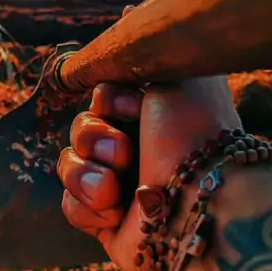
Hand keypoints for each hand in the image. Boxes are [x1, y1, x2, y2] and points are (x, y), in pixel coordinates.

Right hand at [57, 75, 240, 270]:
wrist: (202, 205)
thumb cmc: (194, 136)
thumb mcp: (180, 74)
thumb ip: (148, 59)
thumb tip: (127, 47)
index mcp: (158, 115)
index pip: (103, 96)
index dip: (110, 101)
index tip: (136, 107)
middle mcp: (141, 148)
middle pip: (82, 128)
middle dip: (95, 137)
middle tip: (125, 154)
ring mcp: (122, 186)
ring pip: (69, 164)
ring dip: (87, 174)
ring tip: (113, 191)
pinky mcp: (107, 223)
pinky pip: (70, 204)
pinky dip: (87, 207)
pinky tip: (114, 214)